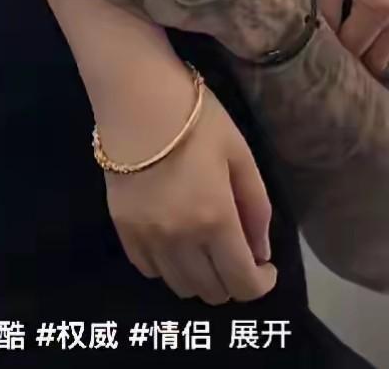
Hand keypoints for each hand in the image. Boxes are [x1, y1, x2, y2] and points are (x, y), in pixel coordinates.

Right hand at [102, 82, 276, 304]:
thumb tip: (261, 252)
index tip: (266, 267)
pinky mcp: (122, 228)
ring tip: (206, 247)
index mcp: (215, 220)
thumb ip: (256, 207)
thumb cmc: (196, 118)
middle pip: (212, 292)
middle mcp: (180, 239)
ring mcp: (147, 237)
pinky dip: (168, 266)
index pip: (243, 284)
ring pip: (180, 286)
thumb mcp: (240, 154)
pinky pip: (149, 269)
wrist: (136, 95)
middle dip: (233, 280)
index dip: (261, 283)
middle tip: (237, 252)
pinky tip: (175, 239)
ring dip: (201, 276)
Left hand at [312, 0, 388, 75]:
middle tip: (338, 62)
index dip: (336, 55)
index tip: (318, 56)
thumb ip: (323, 0)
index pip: (355, 47)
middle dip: (360, 61)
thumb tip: (319, 35)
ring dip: (386, 60)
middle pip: (383, 54)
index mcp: (379, 4)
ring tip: (363, 63)